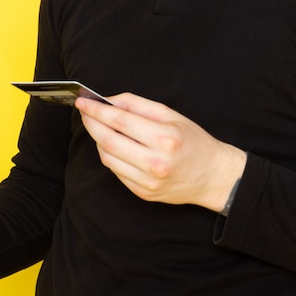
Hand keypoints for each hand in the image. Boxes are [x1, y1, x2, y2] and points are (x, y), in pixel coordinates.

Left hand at [75, 93, 246, 211]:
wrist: (213, 177)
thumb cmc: (193, 142)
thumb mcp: (171, 115)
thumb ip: (137, 105)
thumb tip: (109, 101)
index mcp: (165, 138)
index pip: (120, 121)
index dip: (97, 110)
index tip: (83, 102)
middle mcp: (155, 162)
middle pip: (108, 140)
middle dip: (91, 124)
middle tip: (84, 112)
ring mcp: (147, 181)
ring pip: (107, 158)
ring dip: (98, 140)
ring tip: (100, 128)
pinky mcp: (143, 193)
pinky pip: (116, 172)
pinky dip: (110, 156)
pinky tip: (113, 146)